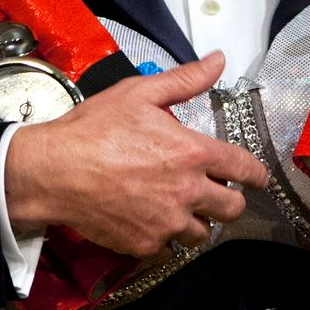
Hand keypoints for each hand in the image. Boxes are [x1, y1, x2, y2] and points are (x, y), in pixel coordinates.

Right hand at [5, 51, 268, 258]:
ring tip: (177, 204)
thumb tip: (219, 60)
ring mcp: (166, 223)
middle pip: (232, 210)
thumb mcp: (140, 92)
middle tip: (213, 191)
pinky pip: (168, 248)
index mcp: (192, 153)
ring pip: (201, 233)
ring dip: (196, 220)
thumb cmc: (95, 128)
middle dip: (228, 200)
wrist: (54, 170)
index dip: (256, 174)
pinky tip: (147, 216)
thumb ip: (185, 80)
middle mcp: (187, 192)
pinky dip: (163, 235)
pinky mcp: (144, 245)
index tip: (256, 178)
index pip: (244, 169)